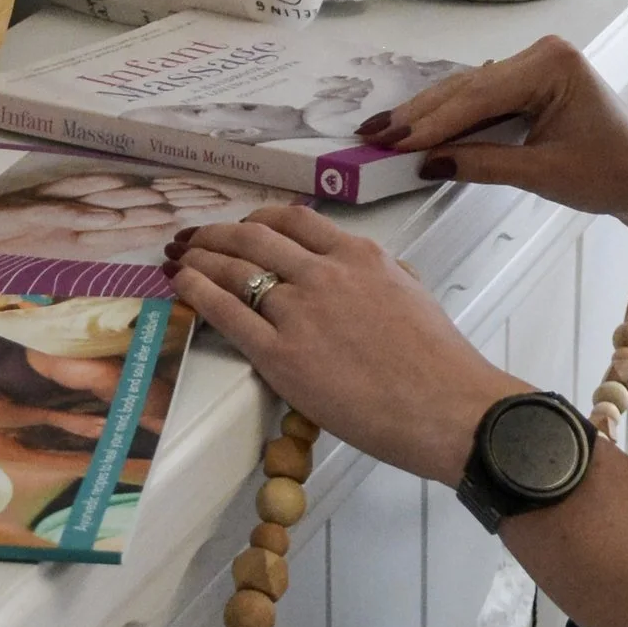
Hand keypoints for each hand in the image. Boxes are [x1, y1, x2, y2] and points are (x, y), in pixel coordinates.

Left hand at [169, 205, 501, 482]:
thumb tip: (360, 269)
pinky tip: (182, 285)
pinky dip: (197, 292)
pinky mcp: (280, 355)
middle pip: (254, 237)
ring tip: (181, 258)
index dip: (259, 219)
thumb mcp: (412, 292)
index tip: (243, 227)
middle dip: (218, 234)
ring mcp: (299, 312)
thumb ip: (379, 273)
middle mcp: (324, 273)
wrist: (447, 407)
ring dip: (201, 258)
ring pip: (234, 269)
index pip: (295, 219)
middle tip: (197, 238)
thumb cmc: (439, 362)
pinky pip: (227, 313)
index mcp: (359, 255)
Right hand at [360, 38, 627, 239]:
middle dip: (420, 114)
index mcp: (552, 64)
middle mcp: (541, 54)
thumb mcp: (544, 173)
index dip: (432, 122)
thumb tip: (425, 161)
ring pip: (468, 90)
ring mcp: (534, 65)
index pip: (479, 95)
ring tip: (382, 132)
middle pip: (467, 87)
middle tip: (372, 135)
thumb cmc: (610, 174)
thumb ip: (483, 163)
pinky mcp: (529, 82)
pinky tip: (416, 128)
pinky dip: (450, 116)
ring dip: (428, 114)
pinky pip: (481, 98)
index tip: (391, 142)